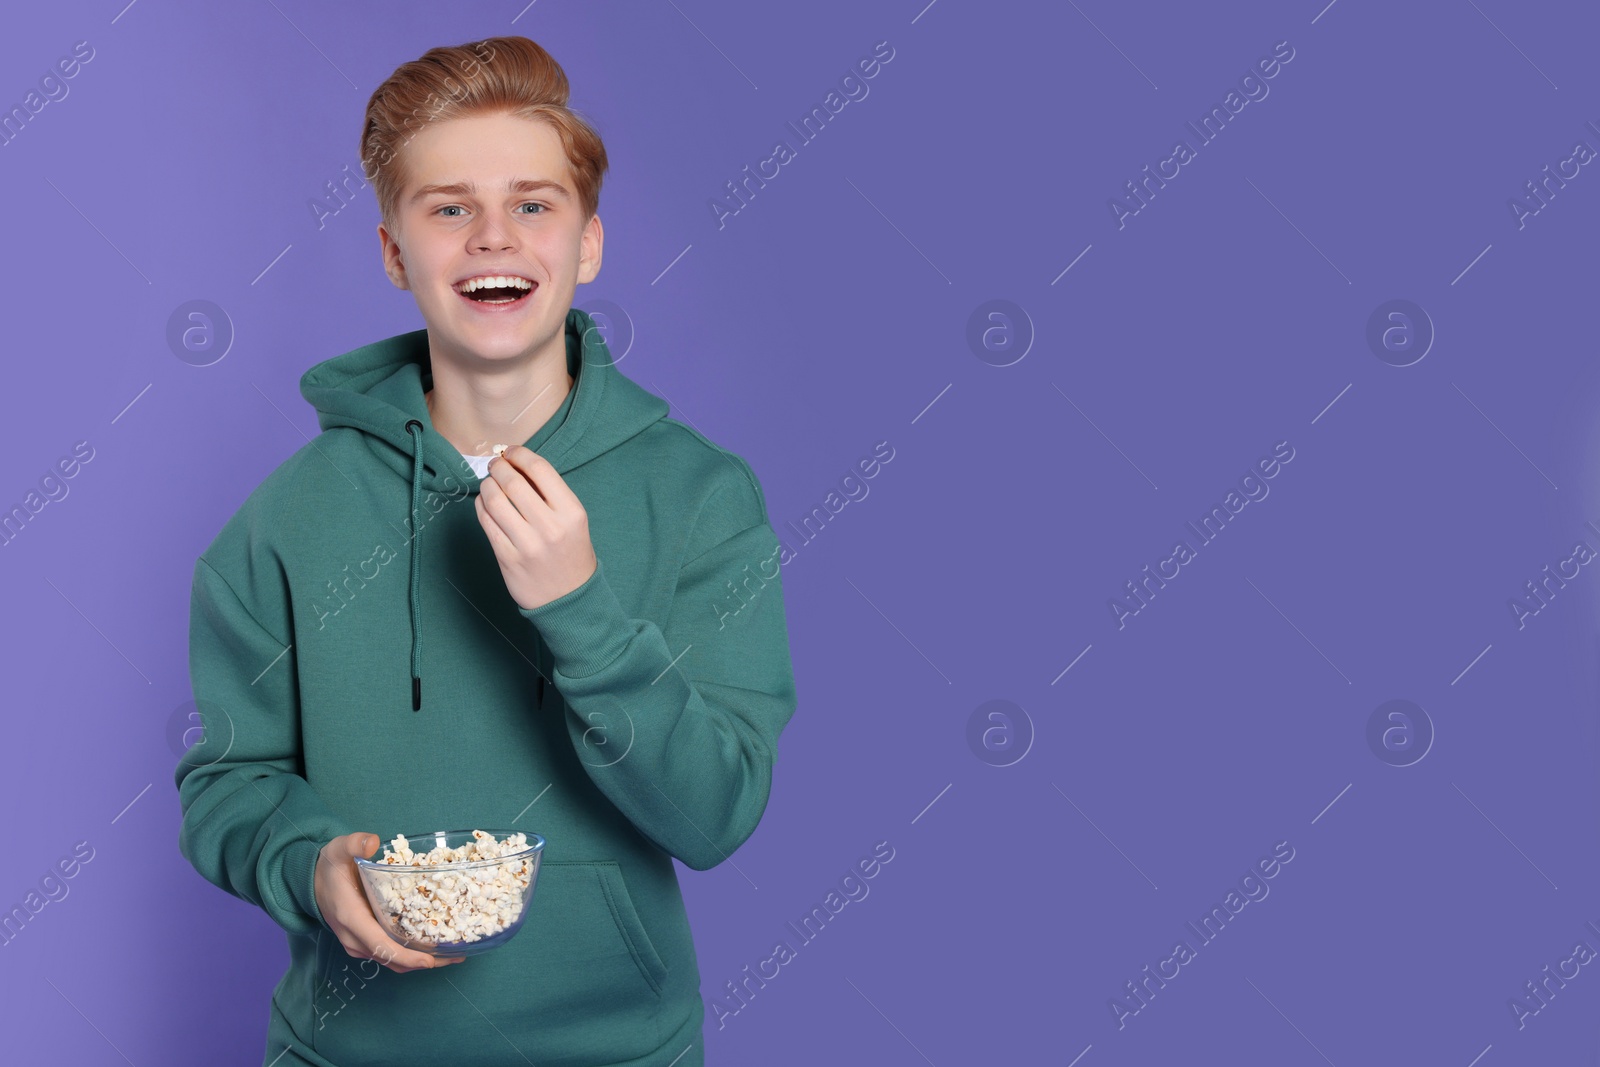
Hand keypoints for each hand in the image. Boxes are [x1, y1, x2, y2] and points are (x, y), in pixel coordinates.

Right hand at [313, 832, 462, 972]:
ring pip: (393, 961)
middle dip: (425, 962)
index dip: (407, 956)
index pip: (381, 946)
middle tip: (457, 955)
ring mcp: (359, 944)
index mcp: (351, 918)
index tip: (431, 960)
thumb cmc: (329, 867)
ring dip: (421, 961)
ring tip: (452, 953)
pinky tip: (433, 945)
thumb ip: (354, 843)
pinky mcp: (364, 943)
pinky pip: (390, 955)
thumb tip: (372, 842)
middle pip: (393, 960)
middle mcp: (354, 938)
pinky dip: (411, 955)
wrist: (312, 883)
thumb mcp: (339, 849)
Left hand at [475, 445, 597, 611]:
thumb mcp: (573, 521)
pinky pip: (486, 523)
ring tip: (489, 484)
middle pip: (513, 482)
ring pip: (495, 501)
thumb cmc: (570, 553)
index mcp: (572, 512)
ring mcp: (527, 544)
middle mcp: (550, 527)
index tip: (511, 452)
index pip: (540, 469)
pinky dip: (481, 507)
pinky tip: (485, 503)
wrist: (569, 599)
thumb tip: (516, 466)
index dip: (520, 454)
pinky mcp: (507, 558)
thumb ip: (550, 495)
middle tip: (495, 466)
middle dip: (499, 468)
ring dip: (487, 485)